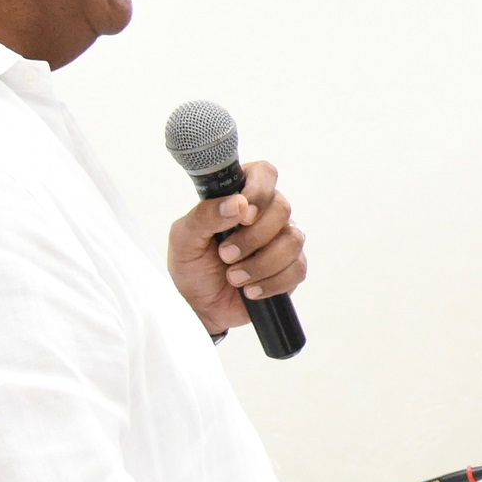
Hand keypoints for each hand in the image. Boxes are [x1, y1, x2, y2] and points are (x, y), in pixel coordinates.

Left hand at [167, 161, 306, 335]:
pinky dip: (271, 282)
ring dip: (260, 263)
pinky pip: (297, 268)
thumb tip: (236, 203)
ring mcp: (282, 241)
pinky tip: (250, 289)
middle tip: (226, 255)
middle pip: (282, 208)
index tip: (241, 215)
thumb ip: (205, 216)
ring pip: (292, 240)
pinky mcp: (292, 268)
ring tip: (234, 277)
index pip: (264, 174)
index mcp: (241, 197)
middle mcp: (266, 214)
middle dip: (253, 237)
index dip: (258, 190)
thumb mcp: (184, 239)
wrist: (202, 308)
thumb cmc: (193, 268)